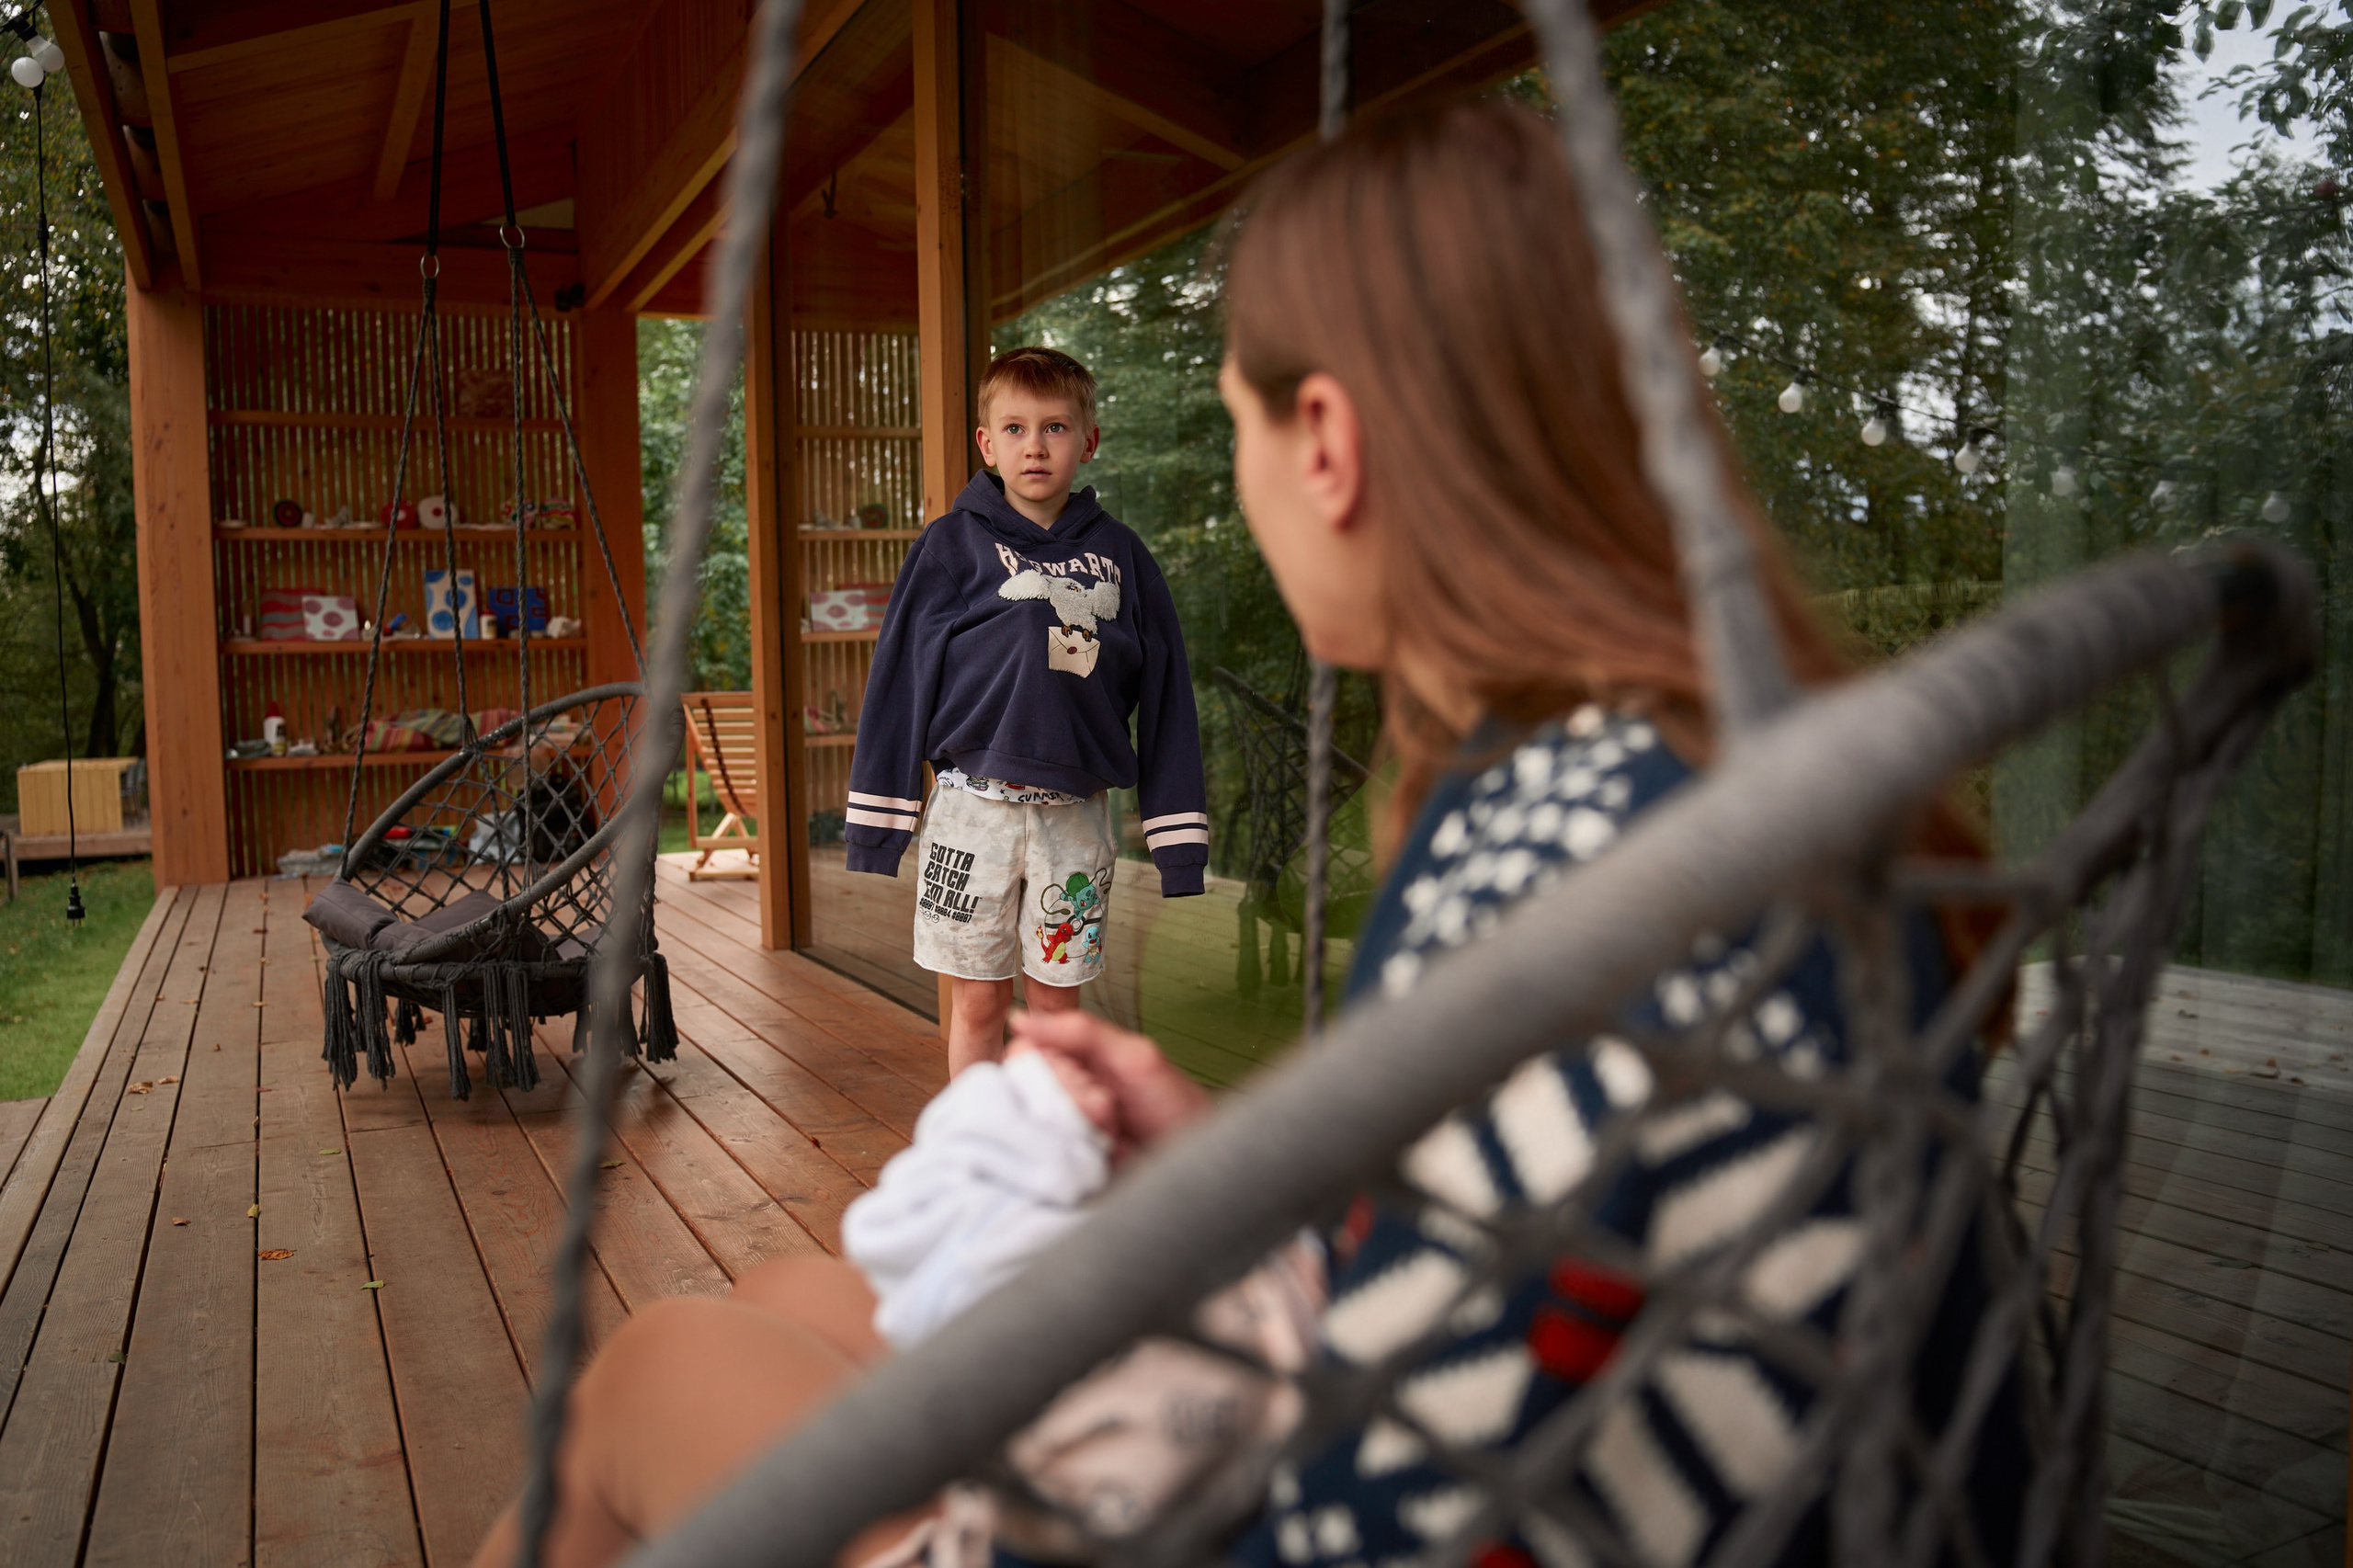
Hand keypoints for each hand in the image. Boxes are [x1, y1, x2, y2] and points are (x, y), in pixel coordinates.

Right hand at [1007, 1010, 1213, 1151]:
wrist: (1198, 1154)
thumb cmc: (1173, 1102)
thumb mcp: (1132, 1057)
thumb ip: (1080, 1032)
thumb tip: (1019, 1018)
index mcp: (1074, 1056)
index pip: (1025, 1054)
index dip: (1052, 1069)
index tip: (1086, 1081)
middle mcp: (1061, 1089)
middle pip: (1029, 1090)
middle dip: (1073, 1101)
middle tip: (1109, 1108)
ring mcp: (1063, 1125)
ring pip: (1038, 1124)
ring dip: (1081, 1128)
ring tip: (1115, 1131)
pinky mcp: (1069, 1157)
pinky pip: (1052, 1154)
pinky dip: (1083, 1153)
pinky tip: (1109, 1151)